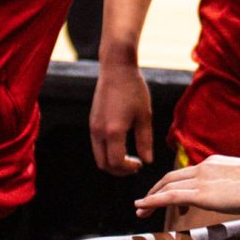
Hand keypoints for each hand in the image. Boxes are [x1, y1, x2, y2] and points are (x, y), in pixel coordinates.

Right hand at [89, 55, 153, 173]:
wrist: (116, 69)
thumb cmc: (133, 90)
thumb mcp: (144, 116)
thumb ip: (145, 141)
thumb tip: (147, 160)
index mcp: (113, 131)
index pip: (116, 162)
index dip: (128, 168)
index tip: (140, 164)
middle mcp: (99, 131)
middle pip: (103, 164)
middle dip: (119, 170)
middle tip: (134, 165)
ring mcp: (93, 127)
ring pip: (98, 156)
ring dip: (112, 161)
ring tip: (129, 156)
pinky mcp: (92, 121)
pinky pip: (97, 145)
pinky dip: (107, 151)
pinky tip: (121, 144)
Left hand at [137, 150, 239, 217]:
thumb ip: (238, 183)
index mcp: (213, 164)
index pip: (186, 174)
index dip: (173, 186)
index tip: (173, 203)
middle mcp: (203, 168)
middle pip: (171, 178)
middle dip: (155, 191)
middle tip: (144, 205)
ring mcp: (201, 180)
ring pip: (166, 186)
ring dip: (150, 198)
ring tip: (139, 211)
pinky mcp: (201, 194)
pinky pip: (169, 197)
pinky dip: (152, 202)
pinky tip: (141, 208)